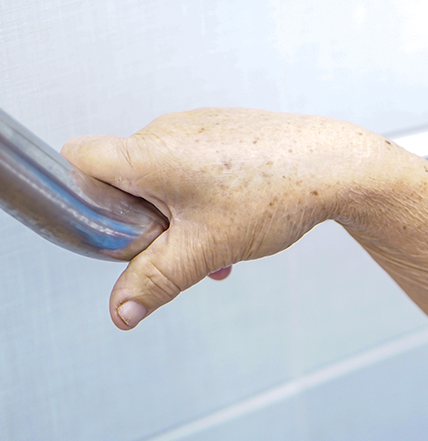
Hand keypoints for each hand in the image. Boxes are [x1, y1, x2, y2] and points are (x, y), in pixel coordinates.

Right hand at [62, 107, 385, 329]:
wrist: (339, 167)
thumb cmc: (277, 194)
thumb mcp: (206, 249)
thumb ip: (155, 281)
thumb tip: (121, 312)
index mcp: (148, 152)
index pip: (76, 159)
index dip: (78, 196)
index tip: (107, 228)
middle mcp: (168, 130)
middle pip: (124, 180)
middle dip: (144, 224)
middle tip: (179, 249)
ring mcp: (199, 128)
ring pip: (165, 180)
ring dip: (181, 220)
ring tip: (219, 248)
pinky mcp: (226, 132)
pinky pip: (195, 168)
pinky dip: (205, 201)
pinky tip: (238, 226)